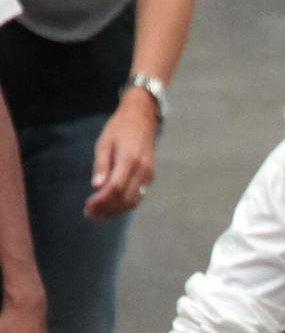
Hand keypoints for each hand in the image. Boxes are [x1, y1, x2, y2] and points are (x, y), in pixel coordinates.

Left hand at [84, 89, 157, 218]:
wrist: (142, 118)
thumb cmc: (119, 128)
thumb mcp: (104, 142)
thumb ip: (101, 165)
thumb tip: (96, 186)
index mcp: (129, 160)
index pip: (115, 188)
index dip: (101, 201)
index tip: (87, 207)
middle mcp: (142, 170)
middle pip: (125, 198)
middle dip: (107, 209)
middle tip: (90, 214)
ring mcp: (148, 174)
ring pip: (134, 200)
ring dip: (116, 210)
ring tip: (99, 214)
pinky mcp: (150, 176)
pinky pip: (139, 196)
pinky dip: (125, 204)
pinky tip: (112, 206)